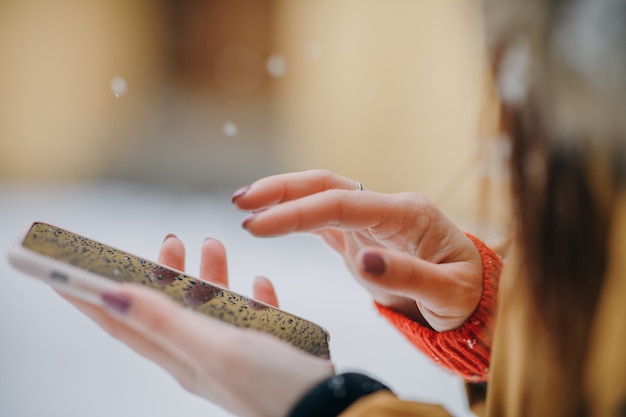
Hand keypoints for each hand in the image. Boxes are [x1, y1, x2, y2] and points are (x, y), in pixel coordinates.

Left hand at [60, 235, 333, 416]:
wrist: (330, 409)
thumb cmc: (272, 384)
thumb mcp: (214, 348)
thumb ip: (165, 322)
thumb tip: (110, 296)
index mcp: (182, 356)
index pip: (123, 323)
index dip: (91, 297)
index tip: (66, 271)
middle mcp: (203, 355)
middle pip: (169, 309)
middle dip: (162, 273)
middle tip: (169, 240)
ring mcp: (236, 354)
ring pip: (212, 308)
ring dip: (209, 276)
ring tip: (214, 244)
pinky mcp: (267, 352)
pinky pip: (252, 319)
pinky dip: (251, 298)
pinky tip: (260, 282)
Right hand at [232, 169, 482, 331]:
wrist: (473, 295)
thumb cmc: (466, 294)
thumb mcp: (449, 293)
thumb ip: (409, 277)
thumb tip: (363, 260)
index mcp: (407, 215)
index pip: (343, 205)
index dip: (298, 213)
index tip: (259, 225)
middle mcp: (387, 209)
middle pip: (327, 185)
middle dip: (282, 189)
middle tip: (241, 201)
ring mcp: (373, 220)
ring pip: (321, 196)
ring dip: (283, 196)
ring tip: (244, 204)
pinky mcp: (362, 236)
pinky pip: (325, 218)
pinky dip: (295, 215)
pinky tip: (270, 218)